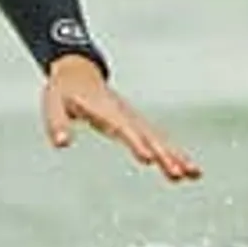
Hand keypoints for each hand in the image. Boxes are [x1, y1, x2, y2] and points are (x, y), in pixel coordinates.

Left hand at [44, 56, 199, 179]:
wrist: (78, 72)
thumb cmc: (64, 90)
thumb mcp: (53, 105)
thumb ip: (56, 124)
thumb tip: (61, 144)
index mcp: (105, 110)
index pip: (123, 129)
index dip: (136, 143)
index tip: (149, 159)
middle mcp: (125, 114)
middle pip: (149, 136)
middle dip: (164, 154)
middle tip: (178, 174)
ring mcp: (133, 118)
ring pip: (159, 138)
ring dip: (176, 156)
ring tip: (194, 174)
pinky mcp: (136, 123)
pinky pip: (158, 139)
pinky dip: (173, 152)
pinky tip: (186, 169)